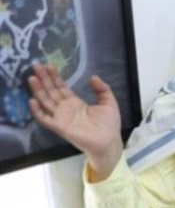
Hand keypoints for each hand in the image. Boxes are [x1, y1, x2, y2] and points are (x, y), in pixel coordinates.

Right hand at [27, 64, 122, 179]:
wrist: (109, 141)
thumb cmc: (109, 124)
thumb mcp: (108, 102)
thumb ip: (102, 89)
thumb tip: (93, 77)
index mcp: (75, 103)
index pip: (61, 87)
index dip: (55, 77)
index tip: (49, 65)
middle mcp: (65, 109)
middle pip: (51, 91)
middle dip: (44, 79)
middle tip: (36, 65)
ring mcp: (61, 117)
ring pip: (46, 101)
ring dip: (38, 90)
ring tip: (32, 78)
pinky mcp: (60, 127)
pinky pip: (45, 119)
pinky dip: (38, 111)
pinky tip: (32, 101)